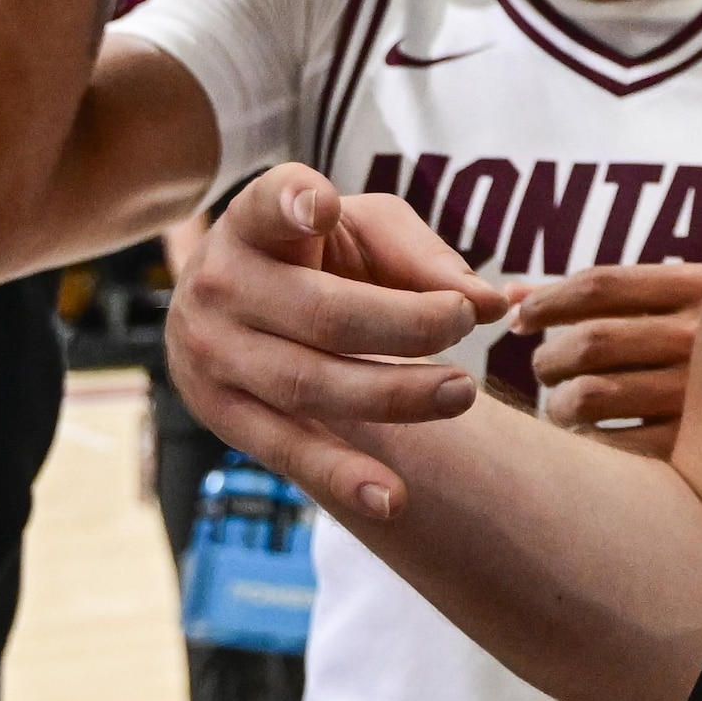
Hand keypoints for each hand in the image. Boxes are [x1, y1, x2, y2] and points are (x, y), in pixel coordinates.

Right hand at [168, 168, 509, 521]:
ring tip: (462, 393)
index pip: (267, 204)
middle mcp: (222, 284)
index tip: (322, 207)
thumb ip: (422, 256)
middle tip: (464, 324)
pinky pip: (286, 450)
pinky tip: (391, 497)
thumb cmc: (309, 255)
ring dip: (394, 395)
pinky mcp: (222, 416)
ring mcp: (213, 355)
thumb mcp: (361, 231)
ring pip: (309, 384)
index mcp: (254, 223)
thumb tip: (488, 304)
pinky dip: (341, 476)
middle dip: (405, 325)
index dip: (293, 203)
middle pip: (321, 312)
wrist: (226, 310)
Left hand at [513, 261, 701, 449]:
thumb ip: (596, 298)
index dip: (546, 302)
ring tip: (564, 407)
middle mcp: (697, 337)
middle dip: (549, 359)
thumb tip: (511, 297)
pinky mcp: (690, 445)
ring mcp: (695, 394)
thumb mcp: (673, 304)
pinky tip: (592, 437)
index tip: (521, 320)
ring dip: (560, 405)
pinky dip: (588, 441)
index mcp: (695, 288)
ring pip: (589, 396)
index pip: (598, 285)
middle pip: (589, 342)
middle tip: (546, 371)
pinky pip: (612, 446)